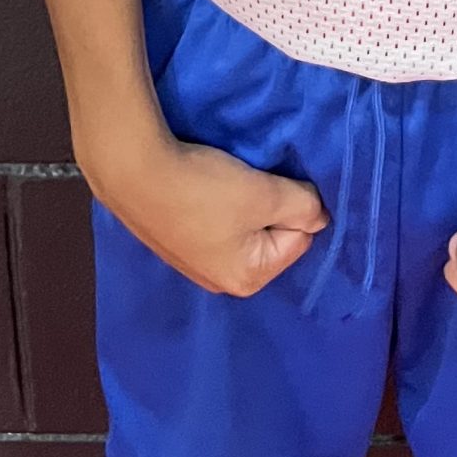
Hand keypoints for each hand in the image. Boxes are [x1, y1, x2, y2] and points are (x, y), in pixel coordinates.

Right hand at [82, 130, 328, 296]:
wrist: (134, 173)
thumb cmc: (204, 188)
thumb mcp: (265, 194)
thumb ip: (303, 206)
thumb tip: (322, 216)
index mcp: (249, 279)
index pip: (300, 237)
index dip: (294, 204)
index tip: (271, 183)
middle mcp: (223, 283)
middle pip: (271, 236)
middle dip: (268, 206)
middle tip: (248, 180)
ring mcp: (196, 266)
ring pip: (243, 228)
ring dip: (243, 203)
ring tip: (224, 180)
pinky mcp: (176, 243)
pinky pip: (216, 224)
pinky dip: (216, 204)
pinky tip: (203, 186)